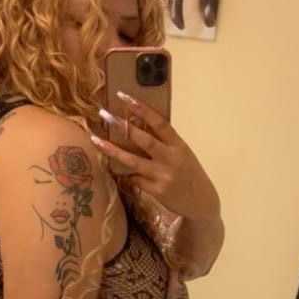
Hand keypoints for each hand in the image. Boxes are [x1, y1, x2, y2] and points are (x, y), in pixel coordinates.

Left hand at [90, 92, 220, 223]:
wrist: (201, 202)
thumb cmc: (189, 174)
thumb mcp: (182, 154)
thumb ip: (164, 143)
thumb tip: (137, 127)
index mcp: (179, 145)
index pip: (160, 123)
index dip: (142, 109)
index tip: (125, 97)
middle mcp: (171, 158)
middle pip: (143, 139)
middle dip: (122, 126)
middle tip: (104, 115)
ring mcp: (163, 175)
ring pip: (133, 161)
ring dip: (113, 151)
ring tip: (96, 141)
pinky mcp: (157, 191)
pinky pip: (135, 179)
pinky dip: (126, 174)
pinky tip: (118, 172)